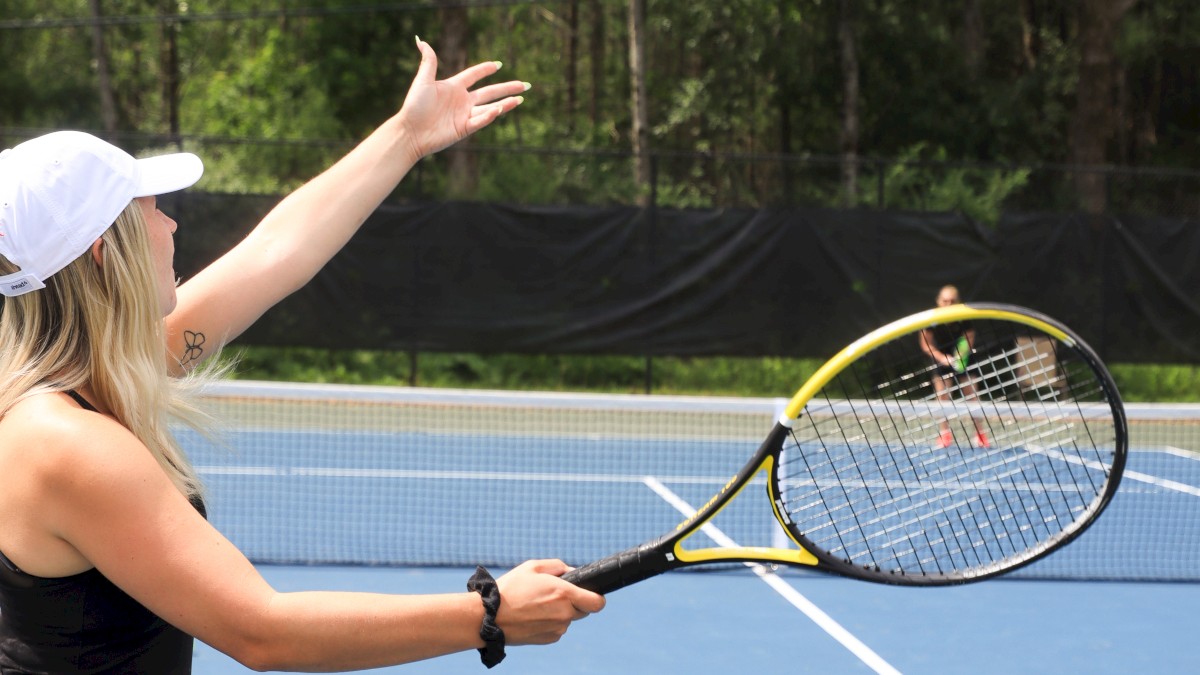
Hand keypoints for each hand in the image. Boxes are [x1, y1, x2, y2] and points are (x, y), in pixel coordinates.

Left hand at [397, 37, 529, 158]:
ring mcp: (464, 115)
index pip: (474, 75)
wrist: (410, 131)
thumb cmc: (414, 106)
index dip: (485, 69)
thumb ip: (428, 61)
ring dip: (506, 103)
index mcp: (453, 87)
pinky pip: (481, 120)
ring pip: (491, 107)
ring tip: (520, 99)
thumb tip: (422, 41)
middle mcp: (462, 101)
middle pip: (490, 92)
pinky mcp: (464, 129)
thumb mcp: (423, 80)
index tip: (498, 65)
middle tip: (524, 85)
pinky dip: (491, 115)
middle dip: (507, 88)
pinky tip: (501, 108)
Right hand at [494, 559, 605, 644]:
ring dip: (560, 612)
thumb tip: (572, 572)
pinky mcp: (549, 639)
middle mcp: (564, 614)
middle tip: (554, 595)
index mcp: (564, 593)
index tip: (590, 593)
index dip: (597, 597)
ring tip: (537, 605)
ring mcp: (557, 629)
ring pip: (568, 619)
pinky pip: (557, 629)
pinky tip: (533, 616)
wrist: (489, 617)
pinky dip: (551, 623)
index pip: (597, 602)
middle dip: (574, 602)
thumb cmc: (510, 589)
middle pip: (583, 610)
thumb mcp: (533, 567)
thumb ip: (558, 566)